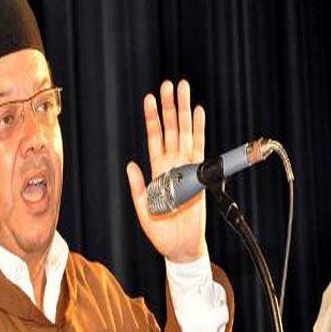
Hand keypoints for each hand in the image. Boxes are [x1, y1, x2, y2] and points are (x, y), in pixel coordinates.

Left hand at [126, 79, 205, 263]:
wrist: (181, 246)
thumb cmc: (162, 232)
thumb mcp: (144, 210)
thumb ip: (137, 188)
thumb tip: (130, 165)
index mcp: (157, 171)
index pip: (155, 139)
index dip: (152, 119)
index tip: (149, 99)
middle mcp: (173, 165)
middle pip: (172, 130)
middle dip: (170, 107)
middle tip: (169, 85)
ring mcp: (187, 169)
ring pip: (186, 134)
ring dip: (184, 112)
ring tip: (183, 90)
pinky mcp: (200, 177)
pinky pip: (200, 149)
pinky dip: (200, 131)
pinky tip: (198, 113)